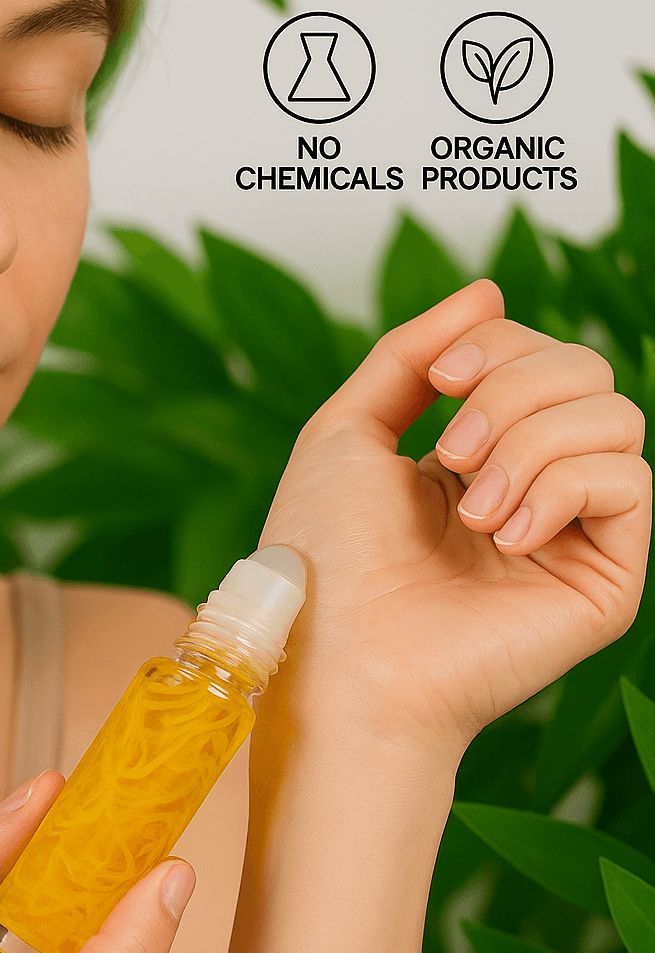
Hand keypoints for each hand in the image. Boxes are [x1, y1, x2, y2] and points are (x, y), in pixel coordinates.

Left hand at [260, 280, 651, 754]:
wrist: (342, 662)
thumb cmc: (327, 566)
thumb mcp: (346, 434)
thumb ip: (409, 355)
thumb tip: (486, 290)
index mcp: (474, 457)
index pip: (532, 355)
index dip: (497, 344)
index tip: (441, 380)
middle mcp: (531, 489)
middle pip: (583, 371)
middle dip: (515, 388)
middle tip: (450, 452)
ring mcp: (572, 534)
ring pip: (614, 417)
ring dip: (531, 442)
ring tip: (471, 509)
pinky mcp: (607, 578)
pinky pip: (630, 481)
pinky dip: (563, 488)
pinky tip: (506, 538)